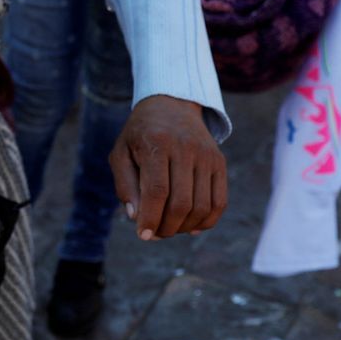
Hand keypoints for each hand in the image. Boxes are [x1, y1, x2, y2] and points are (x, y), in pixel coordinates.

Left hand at [108, 94, 226, 240]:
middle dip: (166, 227)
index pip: (157, 191)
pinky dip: (206, 221)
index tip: (142, 235)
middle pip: (181, 203)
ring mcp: (206, 155)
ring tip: (169, 229)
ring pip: (202, 206)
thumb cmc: (140, 135)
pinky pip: (219, 202)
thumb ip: (125, 186)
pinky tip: (190, 226)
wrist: (171, 105)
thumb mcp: (121, 154)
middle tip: (154, 234)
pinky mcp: (219, 162)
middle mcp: (185, 148)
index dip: (150, 218)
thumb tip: (136, 218)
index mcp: (156, 143)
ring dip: (185, 228)